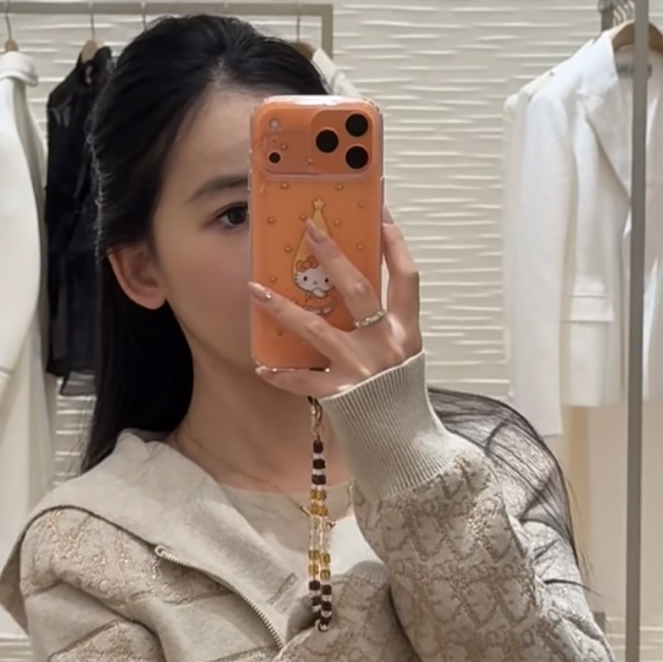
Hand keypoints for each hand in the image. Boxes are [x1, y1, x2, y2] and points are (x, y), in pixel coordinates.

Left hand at [251, 213, 421, 397]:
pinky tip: (262, 365)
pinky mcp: (341, 393)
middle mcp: (386, 344)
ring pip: (316, 329)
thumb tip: (355, 291)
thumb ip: (386, 325)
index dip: (394, 244)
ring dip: (282, 308)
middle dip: (333, 256)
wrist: (403, 447)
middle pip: (359, 289)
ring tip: (255, 290)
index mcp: (407, 331)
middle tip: (309, 230)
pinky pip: (303, 378)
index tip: (378, 215)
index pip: (406, 277)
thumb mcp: (403, 356)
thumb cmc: (399, 398)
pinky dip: (281, 373)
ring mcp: (361, 368)